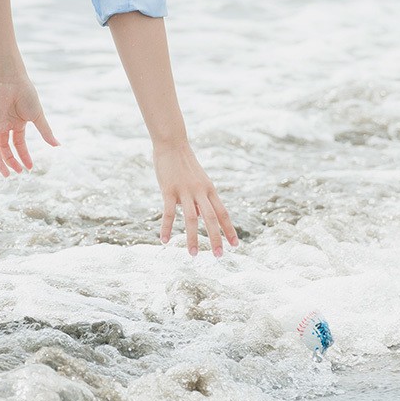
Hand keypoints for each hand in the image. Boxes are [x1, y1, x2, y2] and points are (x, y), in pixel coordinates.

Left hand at [0, 77, 58, 176]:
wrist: (12, 82)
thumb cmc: (26, 95)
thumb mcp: (37, 117)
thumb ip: (45, 132)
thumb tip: (58, 145)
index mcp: (17, 123)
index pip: (19, 144)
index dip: (24, 156)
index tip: (30, 167)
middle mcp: (6, 126)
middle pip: (7, 149)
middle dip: (13, 161)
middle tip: (19, 172)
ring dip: (2, 163)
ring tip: (8, 174)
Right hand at [154, 142, 238, 256]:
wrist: (172, 143)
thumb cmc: (184, 163)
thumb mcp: (198, 180)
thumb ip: (200, 197)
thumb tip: (201, 216)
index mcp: (209, 190)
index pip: (223, 213)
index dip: (229, 230)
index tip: (235, 246)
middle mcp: (200, 191)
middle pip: (212, 218)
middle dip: (216, 238)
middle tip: (219, 256)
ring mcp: (185, 191)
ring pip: (192, 219)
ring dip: (193, 238)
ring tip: (193, 255)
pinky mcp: (169, 190)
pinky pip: (169, 213)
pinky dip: (167, 228)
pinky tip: (164, 241)